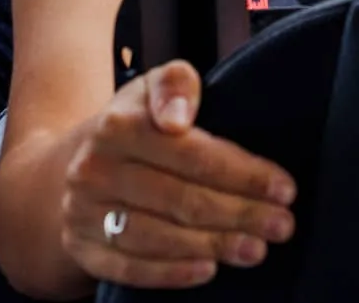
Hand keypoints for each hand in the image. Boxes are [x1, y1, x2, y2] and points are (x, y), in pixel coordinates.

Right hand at [60, 60, 296, 290]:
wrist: (75, 165)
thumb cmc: (134, 126)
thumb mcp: (151, 89)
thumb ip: (175, 84)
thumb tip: (179, 117)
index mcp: (117, 125)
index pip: (192, 154)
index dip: (243, 174)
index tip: (284, 188)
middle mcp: (94, 169)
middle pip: (180, 199)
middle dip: (240, 214)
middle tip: (282, 226)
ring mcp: (84, 213)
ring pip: (157, 236)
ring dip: (213, 246)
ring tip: (256, 249)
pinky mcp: (83, 248)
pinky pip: (128, 268)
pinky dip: (170, 273)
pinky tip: (207, 271)